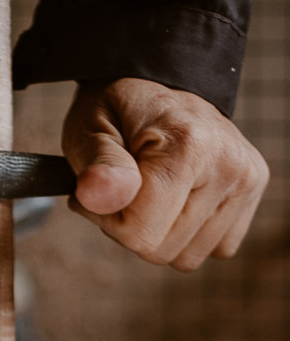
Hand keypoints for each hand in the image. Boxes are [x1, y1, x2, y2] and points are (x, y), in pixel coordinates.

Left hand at [62, 78, 268, 270]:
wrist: (156, 84)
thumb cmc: (115, 110)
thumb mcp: (89, 131)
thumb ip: (98, 168)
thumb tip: (102, 196)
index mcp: (189, 147)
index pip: (140, 235)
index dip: (107, 220)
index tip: (99, 190)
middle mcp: (229, 164)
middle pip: (163, 251)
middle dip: (130, 228)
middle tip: (122, 189)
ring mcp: (246, 178)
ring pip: (188, 257)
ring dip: (158, 233)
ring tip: (148, 191)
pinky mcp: (253, 189)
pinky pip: (216, 247)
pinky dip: (187, 232)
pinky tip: (175, 197)